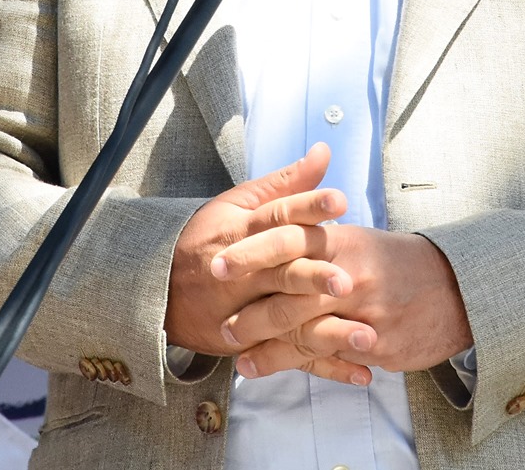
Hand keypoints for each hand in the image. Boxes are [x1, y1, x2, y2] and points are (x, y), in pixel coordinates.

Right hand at [164, 143, 351, 356]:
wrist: (158, 289)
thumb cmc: (208, 237)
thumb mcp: (239, 203)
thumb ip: (286, 182)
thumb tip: (324, 152)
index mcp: (242, 231)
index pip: (277, 216)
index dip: (308, 207)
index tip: (339, 201)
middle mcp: (243, 273)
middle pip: (281, 272)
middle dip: (314, 277)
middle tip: (346, 280)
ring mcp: (244, 312)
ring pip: (287, 320)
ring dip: (328, 330)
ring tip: (366, 334)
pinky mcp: (249, 343)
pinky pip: (291, 358)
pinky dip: (326, 368)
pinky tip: (360, 373)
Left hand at [218, 224, 472, 384]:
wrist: (458, 288)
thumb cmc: (399, 262)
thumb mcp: (360, 238)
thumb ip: (318, 231)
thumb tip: (278, 223)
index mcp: (343, 241)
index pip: (288, 240)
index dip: (250, 253)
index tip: (216, 265)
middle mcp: (352, 276)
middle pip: (291, 296)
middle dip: (253, 315)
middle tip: (222, 326)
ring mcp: (367, 313)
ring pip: (308, 335)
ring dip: (272, 351)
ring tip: (243, 361)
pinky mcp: (381, 346)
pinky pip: (335, 359)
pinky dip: (306, 367)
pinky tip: (284, 372)